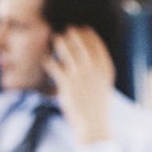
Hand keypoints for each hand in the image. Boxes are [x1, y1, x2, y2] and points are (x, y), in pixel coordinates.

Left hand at [42, 26, 114, 143]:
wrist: (93, 123)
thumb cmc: (97, 104)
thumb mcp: (103, 84)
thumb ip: (99, 69)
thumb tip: (92, 56)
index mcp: (105, 69)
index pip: (97, 45)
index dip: (89, 35)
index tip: (83, 29)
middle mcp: (93, 69)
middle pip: (82, 45)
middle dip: (74, 35)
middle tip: (68, 30)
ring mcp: (79, 75)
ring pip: (68, 51)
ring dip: (61, 43)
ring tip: (56, 39)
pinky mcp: (66, 83)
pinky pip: (54, 65)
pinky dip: (49, 60)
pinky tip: (46, 58)